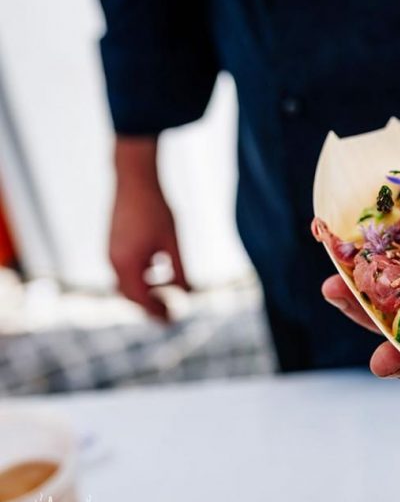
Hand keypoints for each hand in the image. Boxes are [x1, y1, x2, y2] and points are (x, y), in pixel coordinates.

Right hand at [108, 135, 188, 321]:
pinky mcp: (113, 243)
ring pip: (126, 282)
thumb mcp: (173, 243)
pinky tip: (158, 270)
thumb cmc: (156, 210)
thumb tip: (187, 294)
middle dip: (149, 306)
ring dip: (145, 290)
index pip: (141, 300)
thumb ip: (180, 270)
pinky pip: (124, 269)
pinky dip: (140, 276)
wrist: (135, 180)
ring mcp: (110, 252)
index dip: (157, 313)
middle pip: (130, 295)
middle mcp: (114, 261)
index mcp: (127, 264)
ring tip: (167, 291)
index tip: (172, 321)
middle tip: (169, 313)